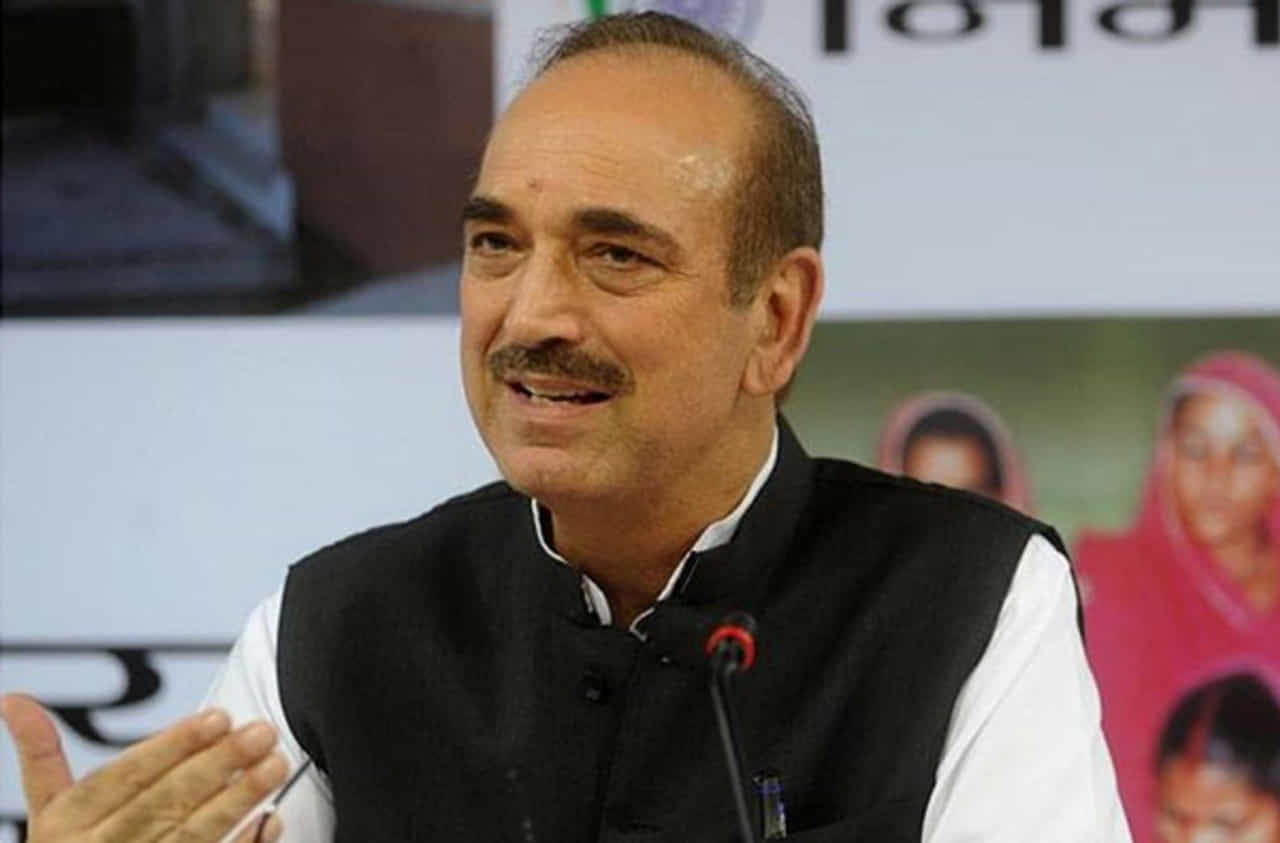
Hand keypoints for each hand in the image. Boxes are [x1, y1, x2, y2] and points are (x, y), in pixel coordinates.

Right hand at [2, 693, 288, 841]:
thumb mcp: (47, 809)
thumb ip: (39, 756)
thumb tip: (13, 698)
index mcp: (69, 825)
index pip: (126, 777)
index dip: (172, 746)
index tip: (218, 716)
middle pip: (166, 804)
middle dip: (217, 766)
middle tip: (261, 732)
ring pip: (194, 836)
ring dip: (239, 800)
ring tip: (275, 765)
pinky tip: (271, 821)